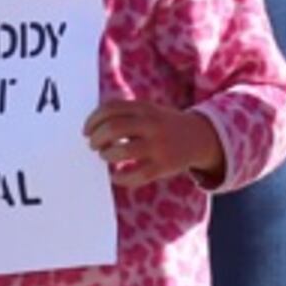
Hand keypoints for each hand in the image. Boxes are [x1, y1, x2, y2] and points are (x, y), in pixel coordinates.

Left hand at [85, 100, 223, 187]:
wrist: (199, 137)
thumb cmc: (164, 124)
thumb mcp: (148, 110)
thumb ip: (125, 113)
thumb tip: (93, 127)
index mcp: (145, 108)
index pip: (111, 108)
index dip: (93, 120)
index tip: (86, 130)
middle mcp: (151, 124)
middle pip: (113, 128)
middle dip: (97, 138)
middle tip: (93, 145)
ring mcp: (158, 145)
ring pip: (122, 151)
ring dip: (107, 155)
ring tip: (106, 156)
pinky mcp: (163, 166)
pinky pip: (136, 174)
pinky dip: (120, 177)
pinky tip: (116, 176)